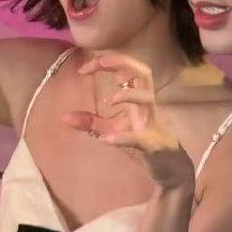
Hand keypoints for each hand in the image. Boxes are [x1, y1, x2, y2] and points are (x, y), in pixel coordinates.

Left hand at [63, 52, 194, 191]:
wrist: (168, 170)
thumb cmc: (141, 142)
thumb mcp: (112, 129)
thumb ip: (90, 122)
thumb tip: (64, 117)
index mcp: (139, 97)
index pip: (127, 69)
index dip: (108, 61)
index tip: (84, 68)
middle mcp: (148, 105)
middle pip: (144, 72)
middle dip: (123, 62)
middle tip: (100, 63)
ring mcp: (153, 123)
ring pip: (148, 99)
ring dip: (129, 95)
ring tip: (109, 100)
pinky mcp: (153, 144)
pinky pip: (140, 137)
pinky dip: (124, 137)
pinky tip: (107, 139)